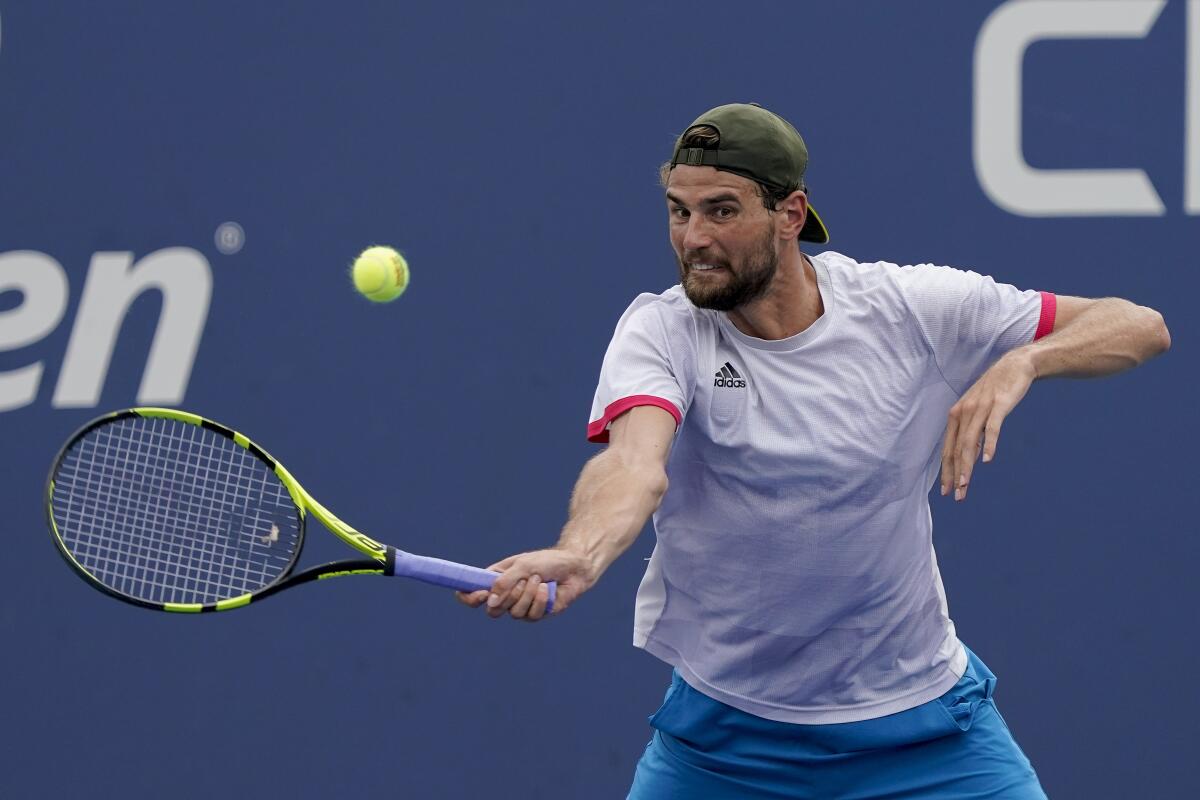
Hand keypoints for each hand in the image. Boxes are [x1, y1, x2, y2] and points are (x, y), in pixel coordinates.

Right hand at [455, 548, 596, 621]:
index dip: (469, 598)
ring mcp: (521, 607)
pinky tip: (547, 589)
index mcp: (495, 581)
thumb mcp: (522, 566)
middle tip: (522, 581)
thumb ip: (504, 582)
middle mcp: (506, 596)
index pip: (472, 594)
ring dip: (528, 594)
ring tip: (539, 579)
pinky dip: (540, 600)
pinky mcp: (536, 614)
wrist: (572, 567)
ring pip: (514, 613)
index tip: (479, 595)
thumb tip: (490, 602)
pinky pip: (532, 615)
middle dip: (508, 596)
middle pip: (493, 611)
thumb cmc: (545, 561)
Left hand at [940, 351, 1036, 500]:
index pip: (948, 449)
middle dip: (955, 474)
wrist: (1015, 366)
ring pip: (969, 442)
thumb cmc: (995, 392)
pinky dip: (988, 444)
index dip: (946, 471)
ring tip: (966, 484)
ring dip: (967, 466)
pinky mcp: (998, 405)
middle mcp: (964, 412)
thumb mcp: (978, 413)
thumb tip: (970, 458)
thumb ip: (972, 433)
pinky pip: (991, 428)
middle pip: (956, 449)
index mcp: (956, 416)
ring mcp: (980, 408)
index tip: (946, 491)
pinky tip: (987, 460)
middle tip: (956, 495)